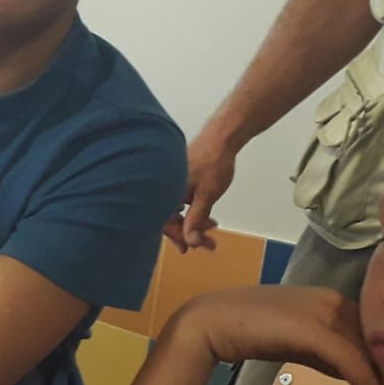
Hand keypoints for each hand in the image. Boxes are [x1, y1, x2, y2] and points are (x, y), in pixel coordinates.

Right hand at [162, 124, 235, 252]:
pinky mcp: (175, 179)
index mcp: (165, 191)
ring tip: (211, 227)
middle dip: (189, 232)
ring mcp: (168, 183)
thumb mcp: (207, 196)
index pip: (165, 222)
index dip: (179, 237)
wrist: (221, 137)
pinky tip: (204, 213)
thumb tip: (191, 241)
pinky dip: (191, 209)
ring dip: (192, 221)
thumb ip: (196, 220)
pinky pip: (177, 199)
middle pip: (169, 218)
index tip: (193, 247)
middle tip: (207, 243)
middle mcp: (162, 187)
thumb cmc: (213, 161)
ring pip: (175, 209)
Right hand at [168, 286, 383, 384]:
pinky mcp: (315, 330)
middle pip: (374, 344)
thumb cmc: (246, 331)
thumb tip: (349, 371)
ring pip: (367, 354)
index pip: (371, 334)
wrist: (208, 323)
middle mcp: (335, 301)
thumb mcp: (295, 339)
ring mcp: (326, 313)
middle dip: (382, 380)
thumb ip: (323, 349)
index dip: (378, 365)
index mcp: (332, 299)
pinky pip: (351, 361)